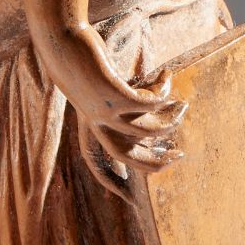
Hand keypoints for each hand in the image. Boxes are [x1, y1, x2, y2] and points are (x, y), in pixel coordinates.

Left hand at [31, 20, 186, 179]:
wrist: (62, 40)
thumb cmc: (79, 62)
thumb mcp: (93, 90)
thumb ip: (110, 108)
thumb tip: (133, 120)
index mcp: (86, 127)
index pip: (97, 165)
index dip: (114, 184)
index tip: (132, 203)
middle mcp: (95, 124)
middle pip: (129, 157)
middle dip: (156, 161)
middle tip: (180, 153)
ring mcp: (105, 110)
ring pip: (147, 128)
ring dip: (169, 119)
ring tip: (181, 106)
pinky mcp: (115, 93)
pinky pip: (150, 102)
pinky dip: (163, 90)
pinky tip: (166, 75)